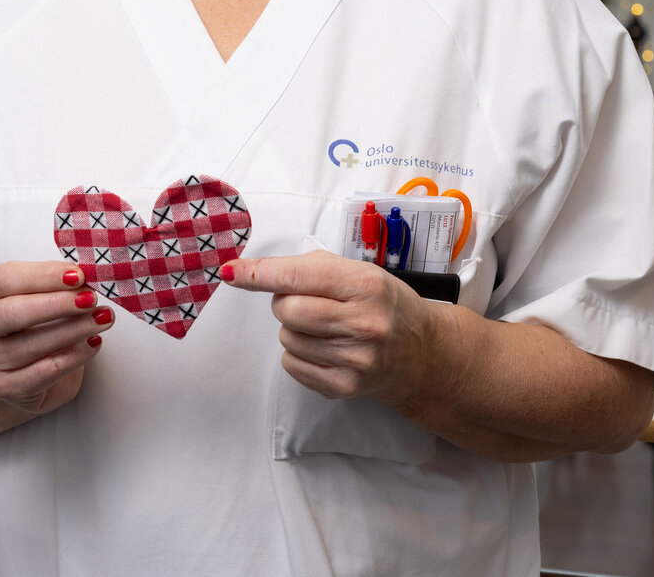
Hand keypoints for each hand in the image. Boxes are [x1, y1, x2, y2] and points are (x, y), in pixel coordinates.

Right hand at [0, 262, 109, 416]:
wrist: (17, 369)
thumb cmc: (28, 322)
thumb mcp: (32, 295)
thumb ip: (50, 283)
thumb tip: (84, 277)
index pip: (4, 279)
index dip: (42, 276)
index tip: (77, 275)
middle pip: (13, 312)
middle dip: (57, 304)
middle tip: (91, 298)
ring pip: (32, 344)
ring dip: (73, 330)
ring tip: (103, 318)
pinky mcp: (4, 387)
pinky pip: (44, 372)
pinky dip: (73, 357)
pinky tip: (93, 343)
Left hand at [223, 252, 442, 403]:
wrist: (421, 354)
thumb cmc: (381, 304)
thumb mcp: (358, 272)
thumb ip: (308, 267)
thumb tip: (249, 271)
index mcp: (365, 285)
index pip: (297, 277)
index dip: (259, 274)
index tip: (232, 272)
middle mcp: (364, 323)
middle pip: (286, 310)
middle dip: (285, 302)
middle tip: (308, 302)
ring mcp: (355, 359)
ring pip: (287, 338)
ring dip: (294, 329)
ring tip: (326, 327)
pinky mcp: (344, 386)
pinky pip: (291, 364)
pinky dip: (298, 354)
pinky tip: (326, 348)